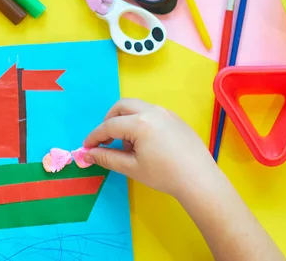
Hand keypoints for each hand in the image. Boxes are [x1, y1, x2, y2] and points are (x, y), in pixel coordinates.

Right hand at [83, 98, 218, 196]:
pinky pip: (150, 113)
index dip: (94, 136)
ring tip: (127, 145)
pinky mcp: (175, 118)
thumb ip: (107, 158)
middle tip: (106, 140)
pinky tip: (144, 144)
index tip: (86, 147)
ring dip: (125, 121)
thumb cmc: (164, 175)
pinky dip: (139, 122)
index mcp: (140, 123)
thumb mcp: (132, 168)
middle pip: (121, 107)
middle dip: (109, 121)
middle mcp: (152, 111)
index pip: (109, 125)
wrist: (199, 179)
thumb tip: (87, 154)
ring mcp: (166, 112)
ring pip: (136, 108)